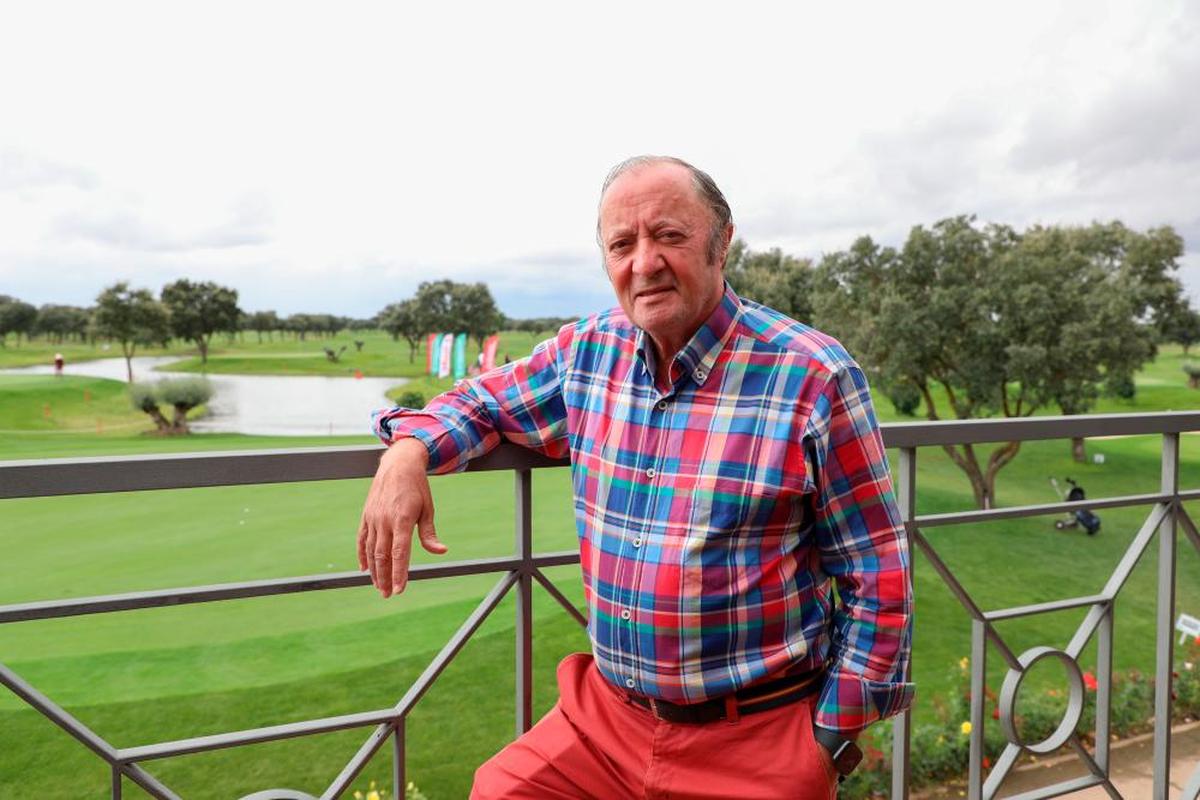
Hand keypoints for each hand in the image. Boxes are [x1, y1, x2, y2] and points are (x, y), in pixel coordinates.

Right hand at [357, 438, 447, 596]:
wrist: (398, 464)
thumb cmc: (417, 487)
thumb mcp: (428, 509)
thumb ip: (429, 533)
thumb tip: (441, 552)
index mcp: (403, 519)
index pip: (399, 553)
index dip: (399, 573)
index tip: (400, 589)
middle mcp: (385, 520)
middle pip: (382, 556)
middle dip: (385, 578)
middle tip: (388, 595)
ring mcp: (373, 518)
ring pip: (371, 550)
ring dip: (374, 571)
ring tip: (379, 587)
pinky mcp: (366, 515)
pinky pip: (362, 539)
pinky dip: (362, 555)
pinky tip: (364, 569)